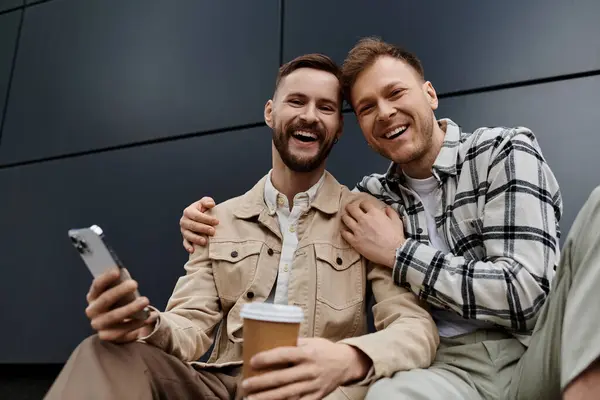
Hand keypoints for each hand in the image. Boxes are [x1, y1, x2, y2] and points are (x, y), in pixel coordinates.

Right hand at [85, 267, 157, 342]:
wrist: (120, 325)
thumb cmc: (121, 302)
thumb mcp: (120, 293)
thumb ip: (120, 285)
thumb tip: (125, 275)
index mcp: (93, 296)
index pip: (97, 285)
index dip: (105, 278)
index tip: (117, 271)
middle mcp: (92, 311)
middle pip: (105, 300)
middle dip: (119, 291)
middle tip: (135, 283)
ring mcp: (99, 325)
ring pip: (114, 316)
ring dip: (131, 308)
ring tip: (146, 300)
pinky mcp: (108, 336)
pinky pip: (123, 330)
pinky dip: (138, 323)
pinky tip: (151, 316)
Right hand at [180, 196, 219, 251]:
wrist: (199, 217)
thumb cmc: (203, 209)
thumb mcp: (204, 203)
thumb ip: (207, 201)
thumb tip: (211, 204)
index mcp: (188, 211)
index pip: (196, 215)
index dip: (206, 219)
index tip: (216, 222)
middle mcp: (184, 221)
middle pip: (192, 225)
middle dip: (203, 229)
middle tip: (213, 231)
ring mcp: (184, 230)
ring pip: (188, 235)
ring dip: (196, 239)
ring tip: (205, 242)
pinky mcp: (185, 238)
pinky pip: (185, 243)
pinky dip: (188, 247)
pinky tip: (193, 250)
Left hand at [242, 337, 371, 399]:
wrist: (346, 364)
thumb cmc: (324, 350)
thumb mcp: (311, 341)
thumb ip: (293, 343)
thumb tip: (269, 341)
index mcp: (308, 353)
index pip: (285, 355)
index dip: (267, 358)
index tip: (252, 361)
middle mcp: (310, 370)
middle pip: (282, 378)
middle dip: (261, 382)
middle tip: (245, 384)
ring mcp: (313, 385)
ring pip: (287, 394)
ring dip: (267, 397)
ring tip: (250, 398)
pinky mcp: (316, 397)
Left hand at [341, 200, 405, 267]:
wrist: (394, 252)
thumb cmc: (396, 237)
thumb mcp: (397, 221)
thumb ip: (391, 213)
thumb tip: (386, 208)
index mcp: (374, 213)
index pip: (363, 203)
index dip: (362, 204)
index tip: (362, 206)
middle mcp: (364, 219)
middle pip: (351, 208)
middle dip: (350, 207)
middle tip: (349, 209)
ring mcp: (358, 230)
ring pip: (345, 219)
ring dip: (345, 217)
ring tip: (345, 217)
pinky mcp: (355, 241)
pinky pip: (344, 234)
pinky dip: (343, 231)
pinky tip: (344, 231)